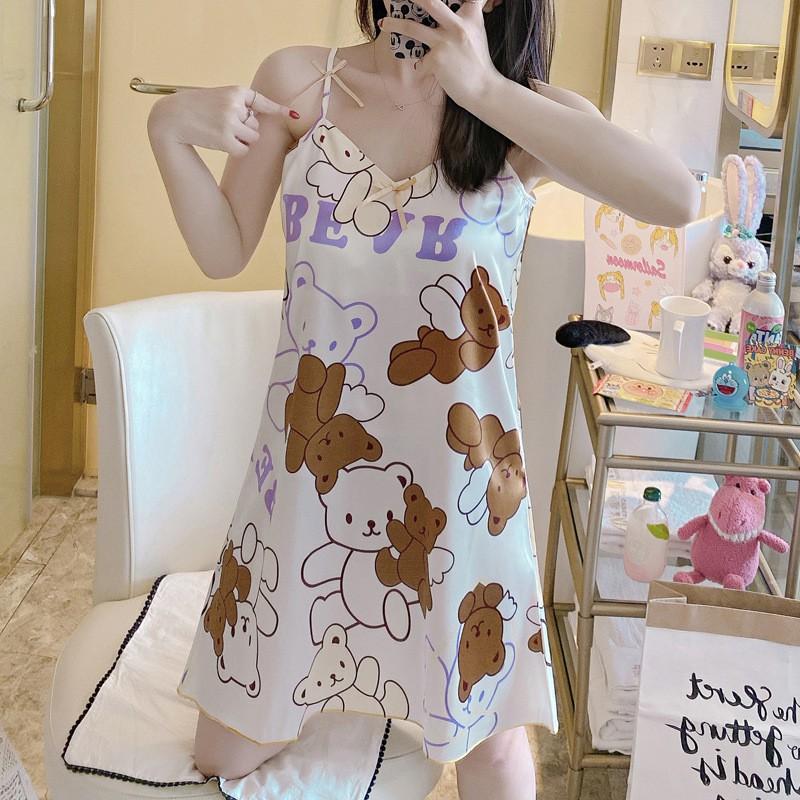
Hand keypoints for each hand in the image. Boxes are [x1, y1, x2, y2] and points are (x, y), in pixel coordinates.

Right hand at [147, 85, 298, 156]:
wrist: (172, 116)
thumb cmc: (196, 107)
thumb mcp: (219, 97)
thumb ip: (239, 104)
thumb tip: (258, 120)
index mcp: (236, 91)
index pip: (262, 101)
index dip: (278, 109)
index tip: (293, 115)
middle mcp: (236, 105)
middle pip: (256, 126)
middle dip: (245, 129)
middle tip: (223, 125)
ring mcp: (231, 122)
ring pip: (253, 138)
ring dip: (241, 140)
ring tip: (221, 132)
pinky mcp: (226, 139)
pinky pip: (244, 150)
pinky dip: (236, 150)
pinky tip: (220, 142)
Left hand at [379, 0, 503, 108]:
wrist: (483, 89)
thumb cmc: (479, 63)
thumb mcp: (478, 33)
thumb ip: (470, 16)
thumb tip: (470, 4)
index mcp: (470, 17)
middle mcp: (457, 26)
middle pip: (430, 2)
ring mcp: (445, 43)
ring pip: (413, 28)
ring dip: (395, 24)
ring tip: (383, 23)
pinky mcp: (436, 61)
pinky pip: (420, 62)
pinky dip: (421, 67)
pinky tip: (428, 71)